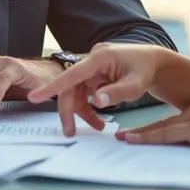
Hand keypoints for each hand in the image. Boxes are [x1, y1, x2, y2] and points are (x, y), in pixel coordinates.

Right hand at [27, 43, 189, 136]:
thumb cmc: (146, 70)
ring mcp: (92, 67)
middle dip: (69, 110)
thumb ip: (117, 92)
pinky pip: (85, 92)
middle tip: (69, 132)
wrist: (155, 62)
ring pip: (76, 91)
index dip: (52, 87)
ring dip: (82, 111)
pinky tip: (99, 121)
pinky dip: (90, 107)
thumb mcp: (136, 84)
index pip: (71, 74)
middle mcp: (91, 60)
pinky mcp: (95, 75)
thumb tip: (96, 101)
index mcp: (99, 57)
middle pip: (71, 86)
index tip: (34, 96)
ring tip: (97, 127)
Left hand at [118, 83, 189, 151]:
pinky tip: (132, 140)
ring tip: (124, 138)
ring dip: (143, 134)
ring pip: (164, 126)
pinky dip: (147, 138)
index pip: (187, 112)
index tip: (158, 125)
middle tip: (128, 132)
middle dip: (149, 127)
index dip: (171, 120)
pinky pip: (166, 134)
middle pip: (170, 118)